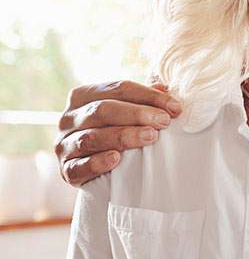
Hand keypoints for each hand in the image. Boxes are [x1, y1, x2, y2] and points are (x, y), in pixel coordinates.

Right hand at [55, 81, 181, 185]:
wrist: (94, 169)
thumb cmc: (114, 131)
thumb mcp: (127, 112)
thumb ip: (143, 99)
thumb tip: (165, 88)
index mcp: (83, 96)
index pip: (118, 88)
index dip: (149, 96)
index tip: (175, 108)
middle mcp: (69, 118)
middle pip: (103, 110)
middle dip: (137, 114)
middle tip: (163, 122)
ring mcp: (64, 144)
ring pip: (92, 137)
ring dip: (123, 136)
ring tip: (150, 137)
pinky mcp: (66, 170)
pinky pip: (79, 166)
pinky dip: (98, 162)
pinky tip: (117, 159)